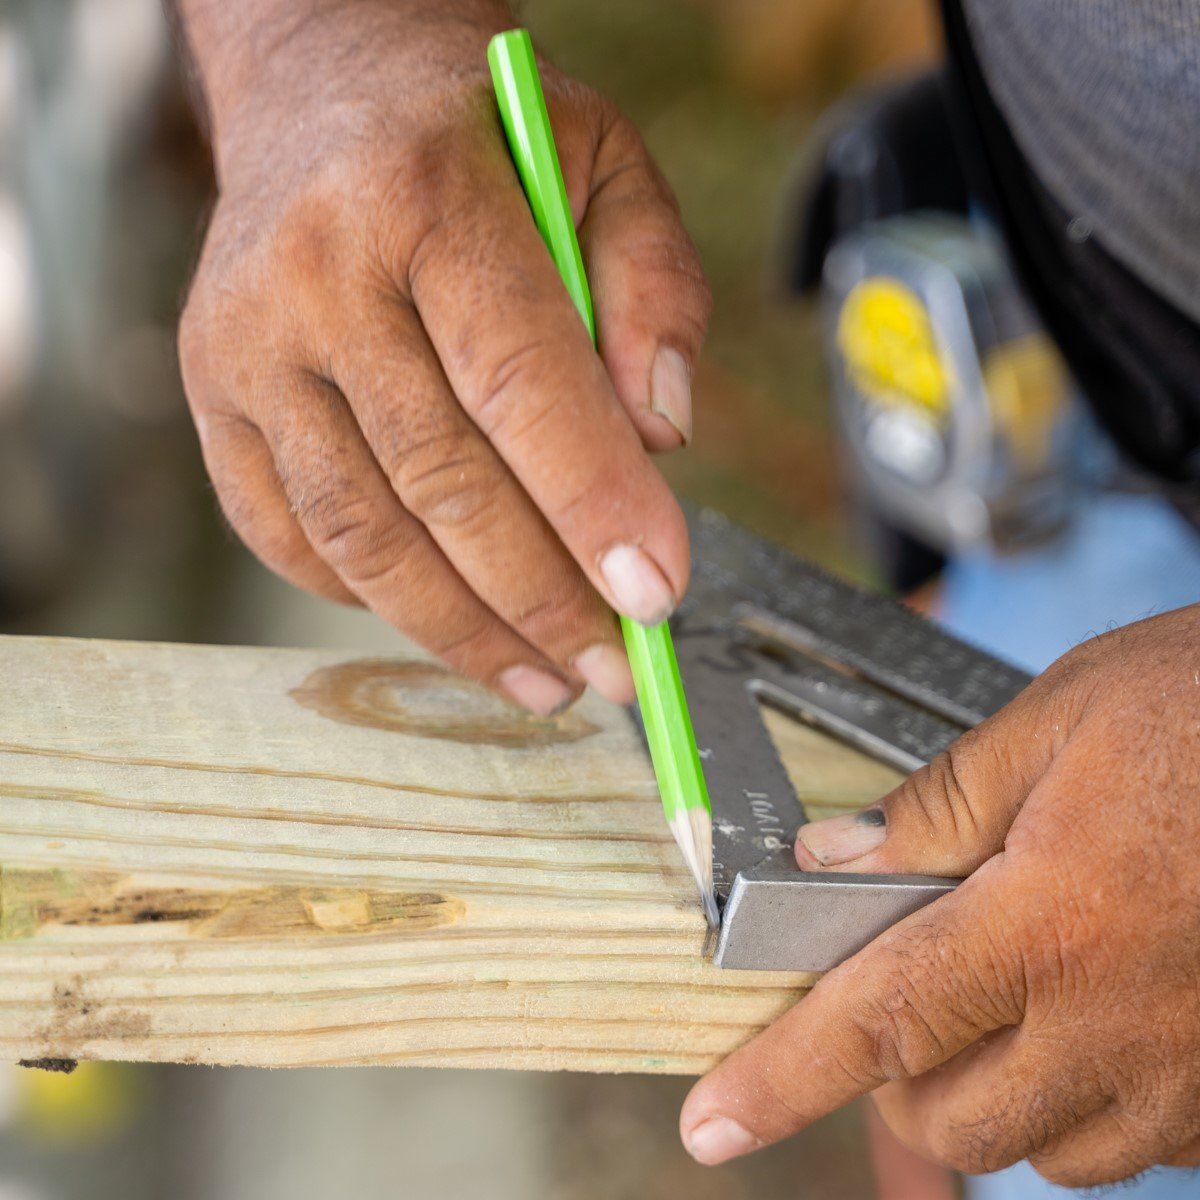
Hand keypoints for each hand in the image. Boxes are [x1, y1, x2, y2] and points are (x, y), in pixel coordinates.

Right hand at [176, 1, 709, 712]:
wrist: (326, 95)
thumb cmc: (484, 139)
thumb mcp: (604, 164)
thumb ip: (655, 290)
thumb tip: (663, 439)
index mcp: (425, 194)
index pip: (521, 382)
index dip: (592, 504)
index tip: (656, 596)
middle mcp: (315, 273)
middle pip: (440, 481)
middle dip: (539, 597)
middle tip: (614, 667)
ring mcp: (244, 346)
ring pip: (360, 532)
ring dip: (462, 629)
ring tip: (545, 680)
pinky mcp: (213, 402)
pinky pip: (290, 536)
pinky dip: (375, 597)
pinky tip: (450, 621)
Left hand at [681, 604, 1199, 1187]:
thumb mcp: (1057, 720)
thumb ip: (934, 807)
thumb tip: (831, 864)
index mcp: (1054, 920)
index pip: (880, 1022)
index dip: (781, 1080)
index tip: (711, 1125)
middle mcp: (1124, 1021)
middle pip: (953, 1118)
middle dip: (897, 1075)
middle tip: (902, 993)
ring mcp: (1197, 1073)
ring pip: (1046, 1148)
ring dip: (994, 1091)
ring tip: (1006, 994)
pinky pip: (1138, 1142)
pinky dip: (1086, 1097)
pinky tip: (1096, 1008)